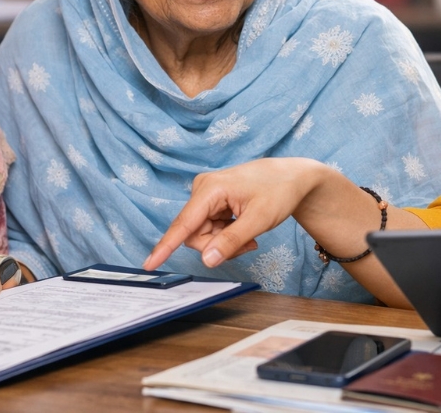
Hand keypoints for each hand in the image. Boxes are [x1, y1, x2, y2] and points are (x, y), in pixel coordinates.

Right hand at [144, 158, 320, 270]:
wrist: (292, 177)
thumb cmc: (278, 191)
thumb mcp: (259, 220)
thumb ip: (231, 241)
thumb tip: (207, 260)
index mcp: (210, 189)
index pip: (183, 224)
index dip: (165, 247)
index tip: (149, 264)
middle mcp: (202, 189)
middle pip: (194, 235)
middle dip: (218, 246)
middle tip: (248, 244)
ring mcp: (206, 196)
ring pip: (202, 235)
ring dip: (225, 242)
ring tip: (250, 235)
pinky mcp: (211, 202)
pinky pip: (210, 230)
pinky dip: (227, 235)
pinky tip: (244, 228)